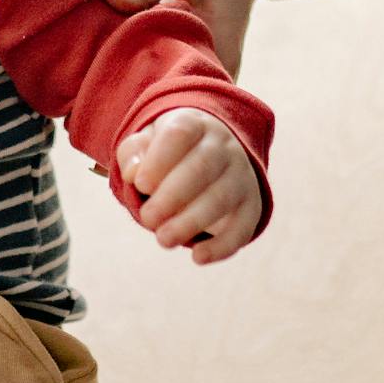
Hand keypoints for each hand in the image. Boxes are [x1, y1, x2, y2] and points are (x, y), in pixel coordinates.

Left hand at [115, 108, 261, 263]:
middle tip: (147, 218)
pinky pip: (243, 226)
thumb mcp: (143, 145)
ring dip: (192, 222)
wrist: (207, 156)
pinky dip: (222, 246)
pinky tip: (198, 258)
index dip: (159, 160)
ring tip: (163, 239)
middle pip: (202, 167)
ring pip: (222, 198)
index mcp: (193, 124)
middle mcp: (223, 147)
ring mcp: (240, 176)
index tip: (140, 185)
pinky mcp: (251, 206)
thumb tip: (133, 174)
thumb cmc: (164, 154)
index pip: (180, 135)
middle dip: (172, 197)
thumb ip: (132, 155)